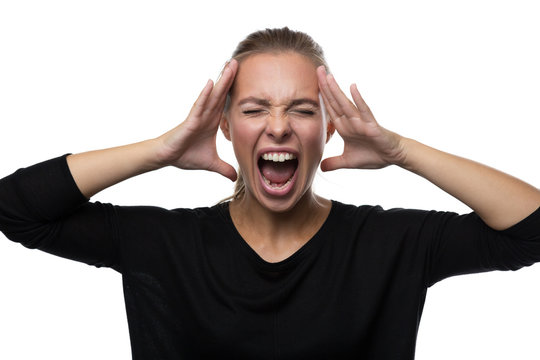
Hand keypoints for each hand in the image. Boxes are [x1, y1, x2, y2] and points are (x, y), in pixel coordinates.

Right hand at [156, 60, 237, 180]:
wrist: (168, 157)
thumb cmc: (186, 155)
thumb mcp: (211, 163)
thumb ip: (224, 168)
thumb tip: (235, 177)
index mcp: (213, 120)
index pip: (226, 101)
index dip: (235, 89)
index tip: (246, 77)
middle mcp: (206, 114)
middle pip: (221, 92)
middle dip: (230, 77)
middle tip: (239, 61)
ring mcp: (198, 115)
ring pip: (212, 95)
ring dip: (221, 80)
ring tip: (229, 66)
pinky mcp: (191, 120)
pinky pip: (199, 105)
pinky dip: (205, 94)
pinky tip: (211, 83)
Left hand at [317, 66, 404, 170]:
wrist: (393, 157)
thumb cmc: (373, 155)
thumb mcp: (348, 162)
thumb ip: (334, 163)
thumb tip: (320, 168)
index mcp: (344, 127)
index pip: (329, 109)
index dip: (320, 97)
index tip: (311, 83)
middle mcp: (350, 121)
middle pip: (334, 101)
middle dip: (325, 86)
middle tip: (317, 69)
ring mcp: (361, 121)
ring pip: (345, 103)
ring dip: (336, 90)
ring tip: (328, 76)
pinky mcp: (372, 125)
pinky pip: (364, 110)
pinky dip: (358, 99)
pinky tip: (352, 87)